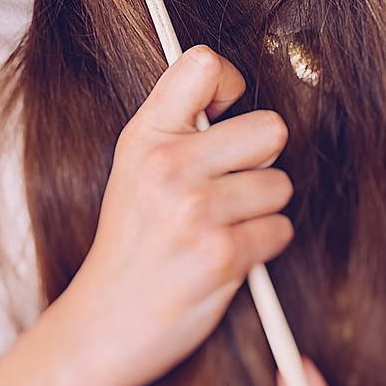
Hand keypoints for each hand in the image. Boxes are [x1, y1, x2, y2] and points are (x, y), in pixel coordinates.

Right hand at [64, 45, 293, 385]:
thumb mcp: (135, 165)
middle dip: (259, 161)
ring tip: (219, 228)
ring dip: (261, 210)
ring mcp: (194, 212)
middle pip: (270, 128)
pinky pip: (280, 230)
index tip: (220, 116)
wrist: (105, 321)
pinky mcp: (220, 256)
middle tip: (225, 188)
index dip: (230, 84)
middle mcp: (167, 167)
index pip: (203, 64)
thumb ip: (178, 120)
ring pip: (280, 185)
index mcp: (145, 136)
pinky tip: (226, 257)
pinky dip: (262, 246)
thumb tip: (231, 85)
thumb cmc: (133, 240)